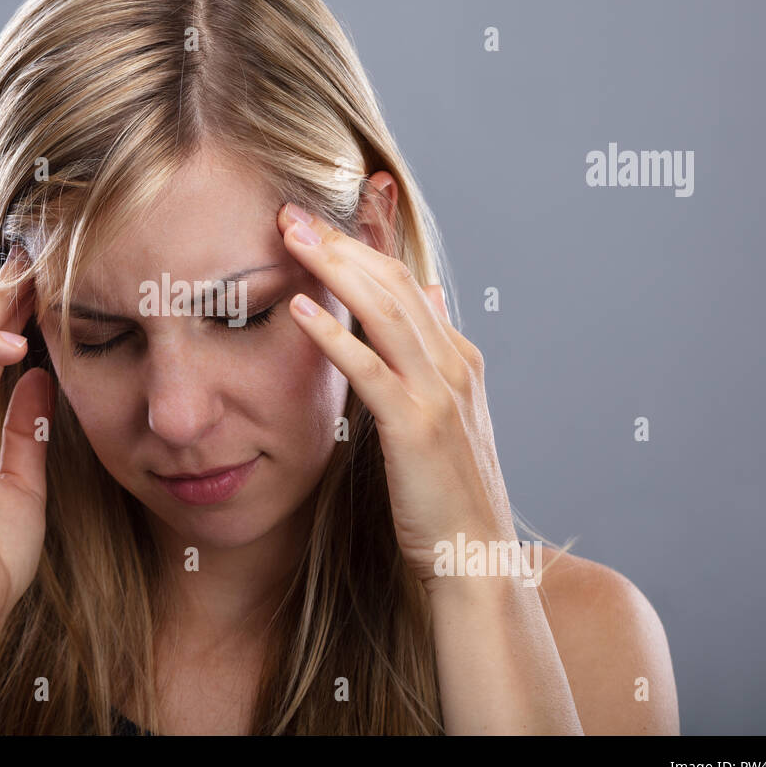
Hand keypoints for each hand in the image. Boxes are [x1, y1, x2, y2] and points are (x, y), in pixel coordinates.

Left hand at [276, 203, 515, 587]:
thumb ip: (431, 354)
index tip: (321, 216)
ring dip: (333, 267)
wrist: (476, 558)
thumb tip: (429, 296)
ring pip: (384, 311)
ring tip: (289, 234)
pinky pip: (369, 370)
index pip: (405, 283)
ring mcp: (439, 394)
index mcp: (458, 359)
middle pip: (392, 283)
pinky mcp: (416, 427)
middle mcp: (454, 365)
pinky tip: (298, 309)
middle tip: (290, 209)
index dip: (362, 245)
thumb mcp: (443, 414)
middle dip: (341, 241)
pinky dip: (333, 335)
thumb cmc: (446, 494)